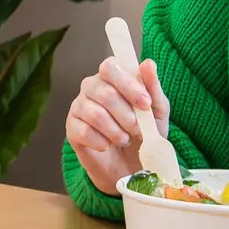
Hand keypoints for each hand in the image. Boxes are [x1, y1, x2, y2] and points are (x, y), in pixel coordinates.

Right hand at [63, 56, 169, 197]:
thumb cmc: (144, 132)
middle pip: (104, 92)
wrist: (131, 165)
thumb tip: (148, 63)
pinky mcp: (71, 128)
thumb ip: (153, 88)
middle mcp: (91, 87)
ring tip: (125, 140)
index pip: (110, 67)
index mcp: (111, 77)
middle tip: (138, 130)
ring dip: (116, 131)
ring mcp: (79, 107)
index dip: (128, 85)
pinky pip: (84, 132)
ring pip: (95, 114)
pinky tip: (108, 146)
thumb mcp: (156, 112)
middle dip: (127, 115)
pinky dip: (102, 142)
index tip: (145, 104)